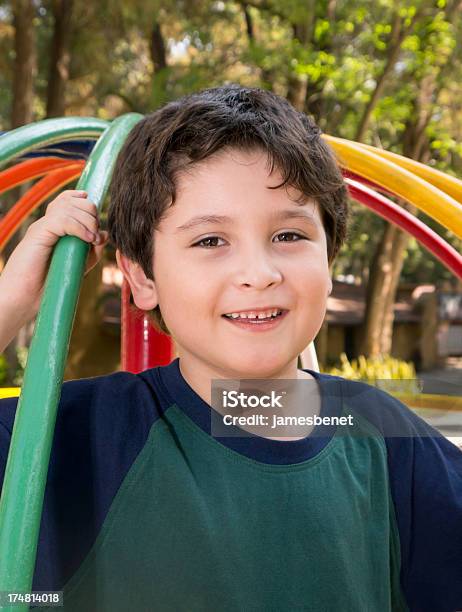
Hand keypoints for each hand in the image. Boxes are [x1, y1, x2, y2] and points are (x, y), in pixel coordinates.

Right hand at [0, 189, 108, 317]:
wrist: (26, 297)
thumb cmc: (50, 282)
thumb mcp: (78, 263)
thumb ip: (92, 249)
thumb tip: (105, 233)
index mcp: (55, 225)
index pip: (69, 199)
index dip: (85, 202)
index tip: (96, 221)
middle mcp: (48, 222)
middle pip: (74, 201)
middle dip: (91, 214)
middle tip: (94, 236)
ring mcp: (42, 226)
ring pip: (70, 207)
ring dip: (88, 221)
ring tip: (92, 240)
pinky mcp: (39, 233)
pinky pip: (63, 220)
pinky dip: (80, 227)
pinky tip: (88, 239)